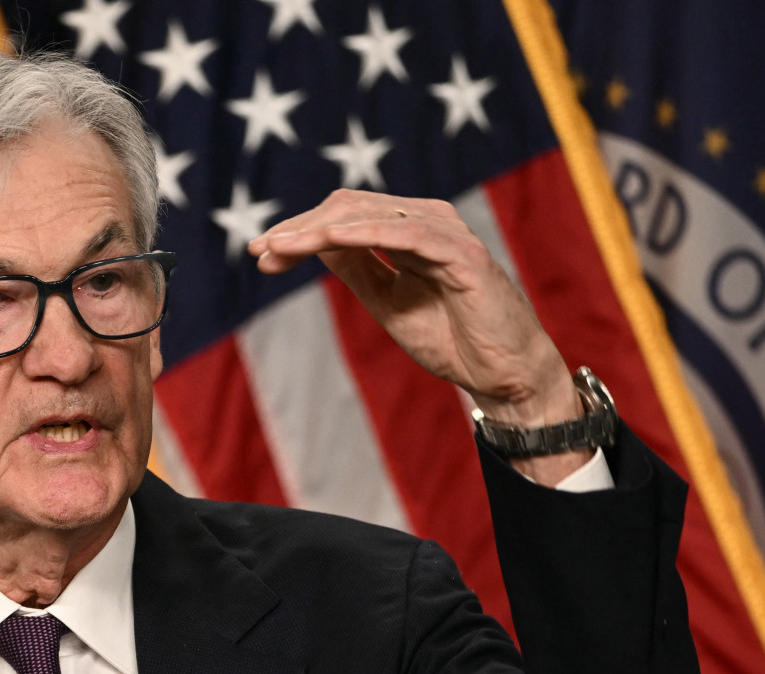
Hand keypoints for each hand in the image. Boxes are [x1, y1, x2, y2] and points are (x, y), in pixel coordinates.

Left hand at [247, 189, 589, 481]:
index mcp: (410, 231)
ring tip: (277, 249)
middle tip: (260, 250)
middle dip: (298, 228)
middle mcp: (427, 221)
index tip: (262, 254)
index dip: (300, 231)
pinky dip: (358, 235)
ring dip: (316, 230)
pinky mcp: (461, 252)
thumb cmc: (452, 339)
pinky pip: (402, 233)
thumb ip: (357, 269)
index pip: (346, 216)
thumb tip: (314, 245)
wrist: (503, 375)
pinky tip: (323, 243)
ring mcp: (445, 232)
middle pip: (349, 206)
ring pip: (368, 214)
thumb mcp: (388, 302)